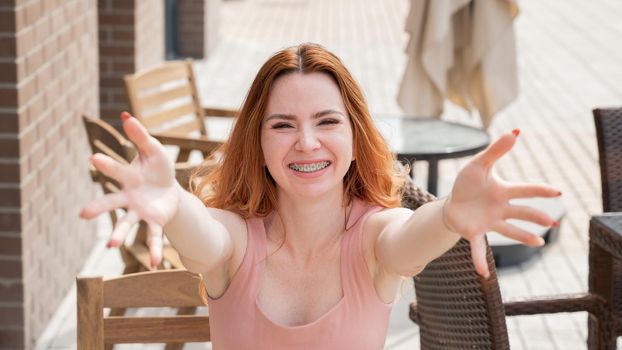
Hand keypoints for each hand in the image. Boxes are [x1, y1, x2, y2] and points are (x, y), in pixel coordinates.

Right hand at [80, 112, 180, 267]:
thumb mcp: (154, 150)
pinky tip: (156, 263)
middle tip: (83, 214)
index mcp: (127, 177)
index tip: (94, 158)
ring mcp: (140, 211)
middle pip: (110, 203)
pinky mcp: (155, 221)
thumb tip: (126, 115)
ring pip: (126, 223)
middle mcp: (128, 197)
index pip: (115, 169)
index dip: (105, 163)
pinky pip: (153, 236)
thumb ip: (140, 136)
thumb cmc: (158, 168)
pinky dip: (154, 249)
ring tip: (112, 246)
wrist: (171, 189)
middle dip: (98, 207)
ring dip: (118, 234)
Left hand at [444, 129, 560, 277]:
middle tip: (551, 222)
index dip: (540, 191)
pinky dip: (480, 260)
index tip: (557, 193)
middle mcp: (500, 209)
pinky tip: (484, 274)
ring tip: (538, 242)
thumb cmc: (468, 185)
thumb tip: (515, 131)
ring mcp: (489, 223)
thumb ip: (495, 150)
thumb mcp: (478, 165)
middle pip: (521, 212)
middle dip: (535, 216)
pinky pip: (479, 248)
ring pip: (509, 231)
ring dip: (523, 237)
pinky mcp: (474, 233)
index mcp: (503, 192)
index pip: (524, 190)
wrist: (451, 203)